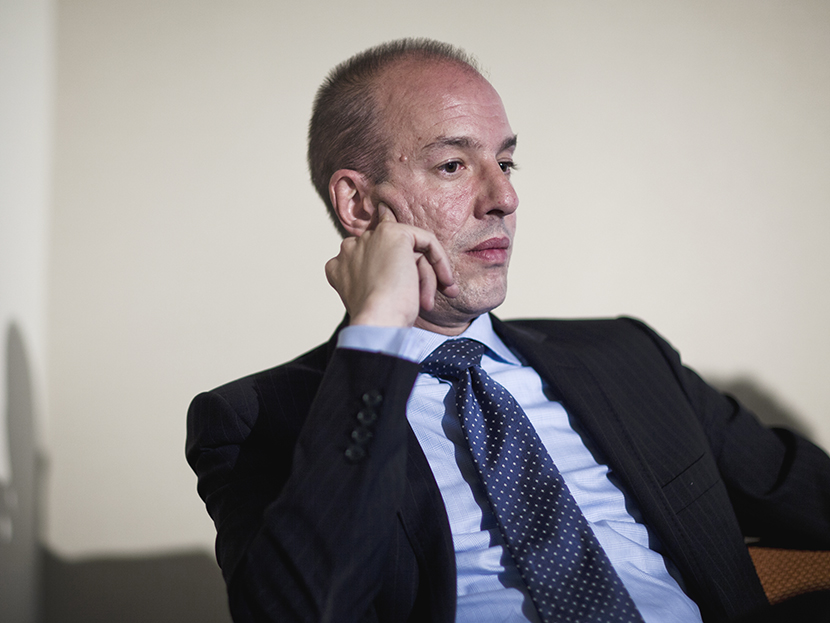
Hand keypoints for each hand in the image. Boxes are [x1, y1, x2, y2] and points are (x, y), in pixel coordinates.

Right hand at [325, 204, 458, 326]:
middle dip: (414, 277)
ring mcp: (369, 238)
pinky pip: (426, 240)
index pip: (370, 253)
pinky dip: (440, 260)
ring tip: (430, 303)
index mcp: (340, 265)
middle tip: (427, 303)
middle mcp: (351, 247)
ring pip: (411, 253)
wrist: (378, 319)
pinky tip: (446, 280)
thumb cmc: (380, 319)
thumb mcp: (379, 298)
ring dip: (426, 279)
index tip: (407, 277)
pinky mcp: (392, 233)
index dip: (390, 262)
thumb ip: (383, 277)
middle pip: (393, 256)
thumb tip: (411, 265)